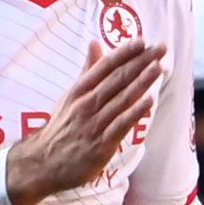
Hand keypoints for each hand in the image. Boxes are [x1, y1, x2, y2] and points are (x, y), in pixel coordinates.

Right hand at [4, 42, 168, 204]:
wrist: (42, 164)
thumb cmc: (61, 129)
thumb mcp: (71, 96)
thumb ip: (87, 71)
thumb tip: (95, 43)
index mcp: (79, 90)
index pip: (104, 67)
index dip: (124, 53)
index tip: (142, 40)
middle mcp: (86, 104)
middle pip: (117, 79)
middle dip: (140, 62)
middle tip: (160, 48)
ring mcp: (94, 124)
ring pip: (121, 99)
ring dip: (141, 82)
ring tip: (158, 67)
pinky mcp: (101, 145)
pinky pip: (120, 125)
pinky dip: (134, 112)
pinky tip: (149, 101)